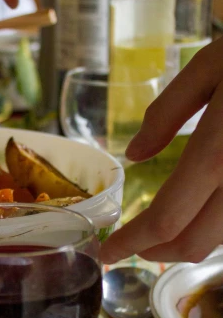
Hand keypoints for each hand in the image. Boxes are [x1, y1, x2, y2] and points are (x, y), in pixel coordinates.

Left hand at [101, 37, 222, 263]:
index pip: (165, 219)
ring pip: (222, 240)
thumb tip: (134, 155)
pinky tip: (203, 208)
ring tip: (163, 228)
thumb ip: (166, 113)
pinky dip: (217, 226)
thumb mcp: (210, 66)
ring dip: (187, 242)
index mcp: (217, 153)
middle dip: (155, 251)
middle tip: (133, 242)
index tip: (106, 252)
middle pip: (193, 244)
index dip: (130, 244)